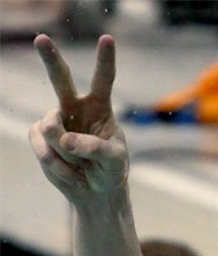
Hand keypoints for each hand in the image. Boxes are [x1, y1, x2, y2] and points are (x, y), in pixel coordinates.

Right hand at [28, 34, 127, 201]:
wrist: (95, 191)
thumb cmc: (111, 170)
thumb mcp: (114, 161)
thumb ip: (95, 148)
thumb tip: (65, 139)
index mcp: (100, 107)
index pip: (104, 80)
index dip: (105, 60)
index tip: (107, 39)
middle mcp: (75, 107)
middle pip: (61, 79)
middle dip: (50, 59)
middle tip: (41, 39)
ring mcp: (56, 120)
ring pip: (52, 129)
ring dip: (67, 155)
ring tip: (82, 168)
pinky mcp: (40, 136)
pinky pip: (43, 148)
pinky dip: (58, 167)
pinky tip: (71, 174)